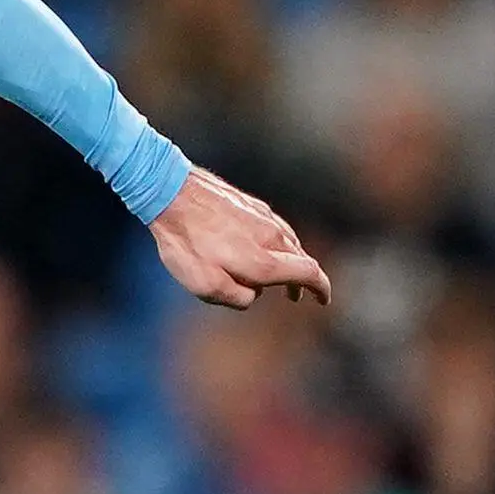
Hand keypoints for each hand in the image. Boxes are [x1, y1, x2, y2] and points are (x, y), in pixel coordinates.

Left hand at [149, 166, 330, 309]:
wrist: (171, 193)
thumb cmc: (186, 243)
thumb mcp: (206, 286)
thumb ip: (238, 297)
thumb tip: (254, 294)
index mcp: (265, 260)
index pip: (308, 273)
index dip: (321, 289)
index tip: (323, 300)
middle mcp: (272, 236)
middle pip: (301, 259)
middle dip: (303, 281)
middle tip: (295, 296)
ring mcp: (263, 216)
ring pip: (288, 242)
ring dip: (289, 262)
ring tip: (278, 277)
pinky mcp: (250, 204)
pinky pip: (274, 228)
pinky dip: (276, 244)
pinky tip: (262, 247)